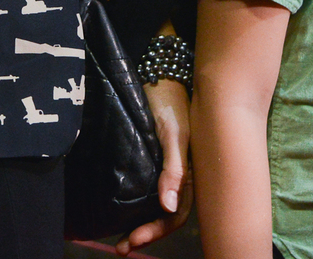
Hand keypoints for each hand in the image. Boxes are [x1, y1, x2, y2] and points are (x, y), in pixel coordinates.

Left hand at [119, 78, 192, 252]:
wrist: (160, 72)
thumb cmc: (169, 100)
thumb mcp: (172, 134)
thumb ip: (174, 170)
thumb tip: (167, 207)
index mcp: (191, 173)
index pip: (176, 215)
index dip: (156, 231)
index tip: (132, 242)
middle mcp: (183, 174)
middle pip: (168, 215)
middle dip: (148, 234)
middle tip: (121, 248)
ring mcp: (170, 166)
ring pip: (160, 205)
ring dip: (143, 223)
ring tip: (122, 239)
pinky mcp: (157, 156)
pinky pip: (152, 188)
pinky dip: (140, 204)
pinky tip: (125, 210)